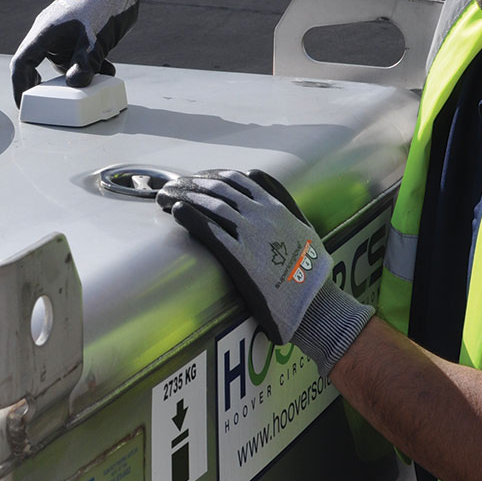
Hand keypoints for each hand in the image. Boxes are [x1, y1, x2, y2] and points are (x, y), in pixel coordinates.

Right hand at [9, 0, 174, 105]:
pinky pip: (79, 57)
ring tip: (103, 76)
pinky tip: (108, 68)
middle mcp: (50, 33)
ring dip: (81, 74)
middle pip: (42, 66)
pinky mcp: (79, 34)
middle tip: (65, 101)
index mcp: (45, 31)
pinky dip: (91, 66)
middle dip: (57, 85)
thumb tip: (75, 85)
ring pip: (65, 63)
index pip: (22, 63)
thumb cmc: (102, 4)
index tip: (24, 105)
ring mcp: (64, 34)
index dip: (20, 86)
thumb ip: (84, 64)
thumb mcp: (94, 39)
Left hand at [157, 169, 374, 375]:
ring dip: (184, 195)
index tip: (195, 179)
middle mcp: (263, 216)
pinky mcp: (241, 259)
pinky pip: (211, 232)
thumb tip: (258, 177)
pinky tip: (177, 212)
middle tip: (172, 186)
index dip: (211, 176)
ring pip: (212, 205)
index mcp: (276, 208)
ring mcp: (252, 236)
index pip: (237, 179)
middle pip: (218, 188)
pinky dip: (192, 218)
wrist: (316, 305)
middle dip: (191, 184)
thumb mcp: (305, 228)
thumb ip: (284, 201)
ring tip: (165, 196)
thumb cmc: (311, 270)